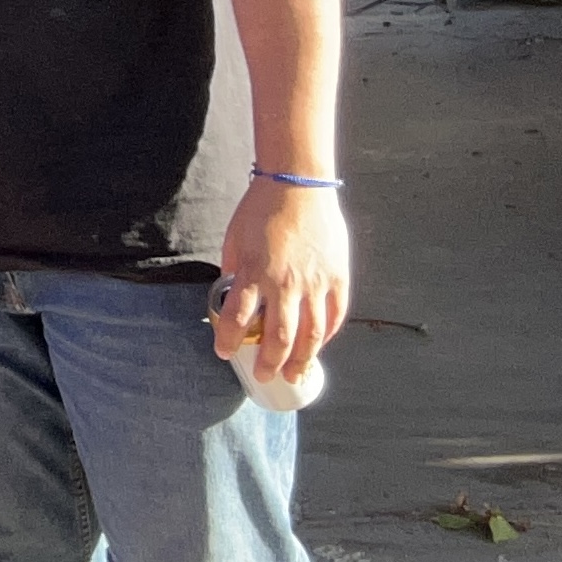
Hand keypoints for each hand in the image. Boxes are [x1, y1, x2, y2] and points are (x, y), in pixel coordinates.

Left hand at [211, 178, 350, 382]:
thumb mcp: (235, 241)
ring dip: (302, 359)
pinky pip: (335, 314)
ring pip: (311, 334)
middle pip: (278, 337)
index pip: (236, 320)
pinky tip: (320, 344)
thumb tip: (230, 292)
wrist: (297, 185)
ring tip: (295, 374)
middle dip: (270, 362)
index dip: (228, 341)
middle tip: (265, 376)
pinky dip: (328, 334)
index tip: (224, 353)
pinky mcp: (337, 277)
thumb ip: (235, 270)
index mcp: (254, 274)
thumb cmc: (260, 210)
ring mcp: (314, 283)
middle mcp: (285, 284)